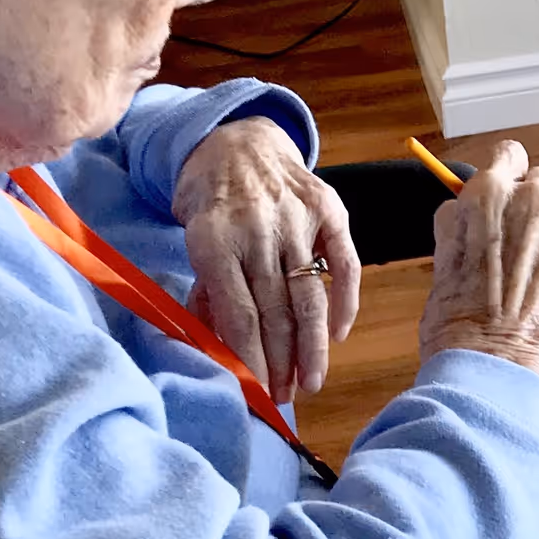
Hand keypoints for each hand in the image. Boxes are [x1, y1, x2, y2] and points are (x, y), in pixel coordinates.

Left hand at [173, 118, 360, 404]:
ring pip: (309, 295)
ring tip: (312, 381)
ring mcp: (296, 217)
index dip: (252, 358)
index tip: (257, 392)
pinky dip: (344, 302)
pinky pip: (344, 263)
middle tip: (284, 397)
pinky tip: (338, 334)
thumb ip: (208, 290)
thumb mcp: (193, 241)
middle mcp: (257, 229)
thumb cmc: (209, 201)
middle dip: (281, 362)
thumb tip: (221, 347)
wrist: (238, 141)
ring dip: (312, 345)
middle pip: (275, 311)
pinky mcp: (328, 208)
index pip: (239, 314)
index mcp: (214, 241)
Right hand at [417, 141, 538, 389]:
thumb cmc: (456, 317)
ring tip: (533, 280)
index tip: (507, 190)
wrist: (496, 364)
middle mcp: (535, 199)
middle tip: (519, 243)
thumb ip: (464, 219)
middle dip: (532, 206)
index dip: (507, 174)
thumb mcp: (444, 254)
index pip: (509, 155)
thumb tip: (470, 204)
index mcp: (489, 193)